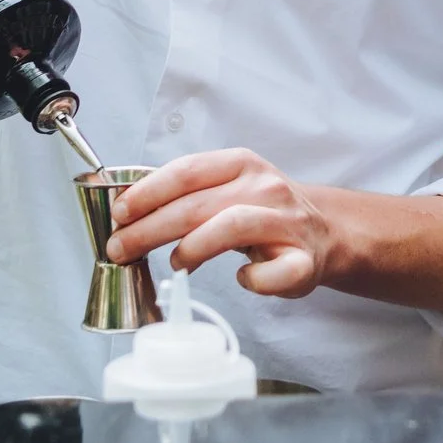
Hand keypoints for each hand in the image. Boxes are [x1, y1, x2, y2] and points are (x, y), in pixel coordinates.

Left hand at [107, 149, 336, 297]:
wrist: (323, 232)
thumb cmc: (261, 213)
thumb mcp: (227, 190)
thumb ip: (187, 196)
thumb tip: (130, 213)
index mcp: (242, 164)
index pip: (187, 171)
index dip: (148, 192)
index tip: (119, 213)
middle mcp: (266, 187)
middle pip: (198, 204)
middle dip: (150, 228)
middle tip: (122, 249)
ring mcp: (287, 222)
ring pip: (232, 226)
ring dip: (193, 247)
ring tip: (174, 264)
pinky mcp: (303, 260)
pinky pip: (273, 273)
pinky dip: (252, 279)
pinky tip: (241, 279)